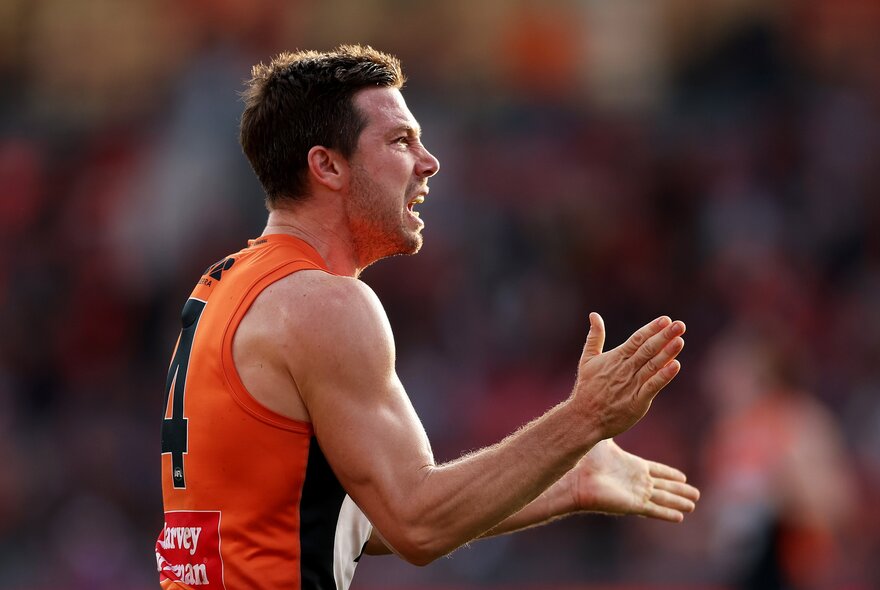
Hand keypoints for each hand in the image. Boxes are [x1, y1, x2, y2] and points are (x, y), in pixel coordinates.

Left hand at [563, 439, 699, 521]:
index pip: (657, 471)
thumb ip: (612, 427)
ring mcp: (635, 493)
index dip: (670, 474)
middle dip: (680, 491)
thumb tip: (614, 409)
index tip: (684, 477)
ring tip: (692, 505)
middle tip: (696, 494)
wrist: (575, 477)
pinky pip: (655, 510)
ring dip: (678, 502)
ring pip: (664, 499)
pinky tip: (680, 517)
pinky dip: (667, 513)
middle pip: (664, 487)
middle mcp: (636, 481)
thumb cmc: (586, 458)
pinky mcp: (633, 505)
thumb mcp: (605, 439)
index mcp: (631, 465)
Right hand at [570, 313, 685, 438]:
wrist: (584, 417)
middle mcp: (625, 369)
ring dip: (667, 352)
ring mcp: (632, 385)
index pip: (637, 339)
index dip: (652, 329)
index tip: (666, 320)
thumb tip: (594, 315)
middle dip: (664, 336)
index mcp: (615, 358)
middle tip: (679, 325)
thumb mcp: (587, 359)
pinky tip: (675, 366)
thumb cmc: (587, 388)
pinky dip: (663, 376)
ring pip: (652, 365)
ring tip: (680, 340)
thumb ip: (594, 337)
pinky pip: (652, 386)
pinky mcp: (637, 401)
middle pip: (647, 349)